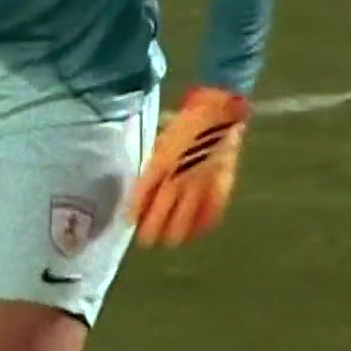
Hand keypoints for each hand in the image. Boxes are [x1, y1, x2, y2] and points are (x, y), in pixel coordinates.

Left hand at [128, 87, 250, 246]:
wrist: (218, 109)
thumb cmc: (185, 122)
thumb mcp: (162, 142)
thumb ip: (154, 167)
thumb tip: (143, 190)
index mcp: (161, 161)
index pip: (143, 194)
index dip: (135, 211)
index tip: (129, 223)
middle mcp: (179, 175)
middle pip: (162, 212)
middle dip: (152, 229)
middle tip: (147, 241)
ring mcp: (201, 182)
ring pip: (185, 218)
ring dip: (175, 233)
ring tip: (169, 241)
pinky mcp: (220, 184)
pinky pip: (211, 212)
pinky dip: (202, 224)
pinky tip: (196, 231)